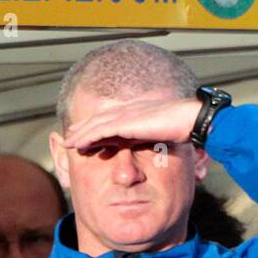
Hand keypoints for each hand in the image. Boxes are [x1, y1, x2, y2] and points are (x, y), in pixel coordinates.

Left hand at [63, 98, 202, 152]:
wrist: (188, 119)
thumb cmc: (183, 127)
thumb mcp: (163, 134)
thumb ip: (152, 137)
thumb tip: (149, 147)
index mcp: (137, 112)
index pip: (112, 118)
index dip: (98, 125)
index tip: (88, 133)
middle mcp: (127, 111)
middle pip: (99, 119)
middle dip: (84, 128)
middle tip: (71, 136)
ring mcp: (124, 116)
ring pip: (95, 125)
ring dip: (80, 134)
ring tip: (68, 142)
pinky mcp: (124, 123)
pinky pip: (99, 131)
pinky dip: (87, 137)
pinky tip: (77, 143)